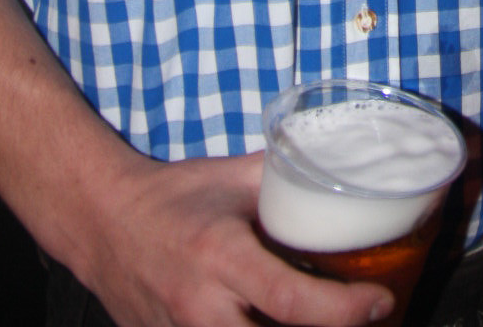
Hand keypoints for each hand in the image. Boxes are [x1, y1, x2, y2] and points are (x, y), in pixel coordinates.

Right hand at [82, 150, 393, 326]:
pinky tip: (280, 324)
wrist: (102, 223)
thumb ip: (285, 180)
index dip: (343, 310)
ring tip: (329, 322)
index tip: (380, 301)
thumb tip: (341, 171)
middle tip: (364, 322)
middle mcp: (202, 308)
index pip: (290, 300)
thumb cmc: (171, 198)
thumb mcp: (232, 179)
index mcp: (221, 257)